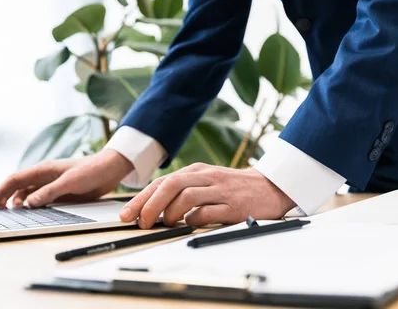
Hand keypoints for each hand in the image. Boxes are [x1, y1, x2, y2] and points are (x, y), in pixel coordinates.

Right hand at [0, 149, 132, 208]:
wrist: (110, 169)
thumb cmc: (91, 170)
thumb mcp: (70, 182)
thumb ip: (50, 192)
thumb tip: (28, 203)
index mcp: (44, 170)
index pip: (15, 179)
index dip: (0, 191)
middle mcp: (44, 176)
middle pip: (17, 186)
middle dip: (3, 196)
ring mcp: (51, 183)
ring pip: (27, 193)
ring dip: (15, 201)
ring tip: (5, 212)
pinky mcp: (60, 191)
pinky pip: (39, 198)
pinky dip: (30, 205)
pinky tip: (28, 212)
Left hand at [119, 163, 295, 228]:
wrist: (271, 187)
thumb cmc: (233, 188)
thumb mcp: (206, 183)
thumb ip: (183, 192)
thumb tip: (153, 211)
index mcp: (196, 171)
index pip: (162, 182)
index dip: (141, 198)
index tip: (127, 214)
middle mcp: (206, 177)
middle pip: (171, 185)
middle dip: (150, 204)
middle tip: (141, 222)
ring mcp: (220, 190)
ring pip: (187, 196)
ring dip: (170, 212)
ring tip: (164, 224)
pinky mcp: (234, 206)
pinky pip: (209, 211)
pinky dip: (194, 219)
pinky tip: (189, 225)